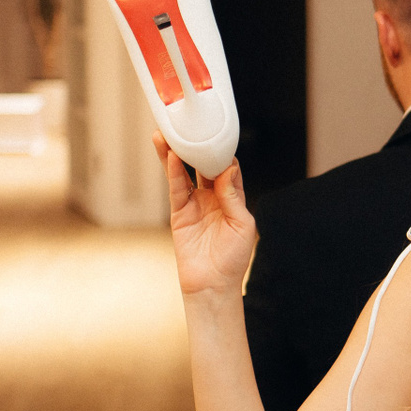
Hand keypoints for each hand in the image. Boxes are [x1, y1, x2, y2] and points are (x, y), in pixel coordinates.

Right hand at [154, 132, 254, 298]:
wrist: (213, 285)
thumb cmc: (233, 259)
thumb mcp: (243, 225)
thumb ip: (234, 196)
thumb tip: (228, 170)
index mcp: (233, 198)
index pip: (228, 168)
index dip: (224, 151)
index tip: (219, 133)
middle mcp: (213, 198)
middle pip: (203, 165)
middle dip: (197, 146)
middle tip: (189, 125)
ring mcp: (195, 204)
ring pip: (184, 173)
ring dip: (176, 153)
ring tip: (167, 133)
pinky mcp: (180, 213)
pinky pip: (176, 189)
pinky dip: (172, 172)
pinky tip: (168, 156)